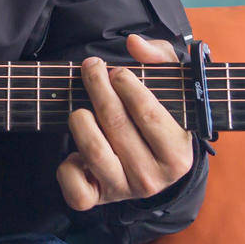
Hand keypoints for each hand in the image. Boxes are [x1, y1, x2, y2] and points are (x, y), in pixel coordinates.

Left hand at [56, 34, 193, 211]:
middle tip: (92, 68)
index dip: (127, 84)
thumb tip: (134, 44)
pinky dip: (67, 166)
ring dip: (81, 119)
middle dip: (98, 87)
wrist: (156, 167)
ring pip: (93, 150)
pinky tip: (74, 150)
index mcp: (178, 155)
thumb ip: (160, 58)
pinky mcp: (98, 199)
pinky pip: (74, 187)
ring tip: (83, 108)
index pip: (147, 112)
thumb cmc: (162, 118)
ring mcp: (123, 191)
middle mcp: (152, 178)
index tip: (117, 71)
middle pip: (115, 123)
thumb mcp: (174, 86)